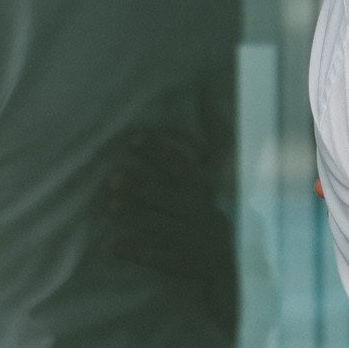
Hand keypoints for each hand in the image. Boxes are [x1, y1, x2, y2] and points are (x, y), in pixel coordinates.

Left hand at [100, 126, 234, 283]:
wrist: (237, 255)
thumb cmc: (224, 197)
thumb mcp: (225, 161)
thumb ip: (214, 126)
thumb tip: (203, 85)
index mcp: (207, 189)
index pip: (180, 166)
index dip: (157, 150)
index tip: (133, 138)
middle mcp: (198, 212)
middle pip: (164, 196)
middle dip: (138, 187)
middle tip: (111, 177)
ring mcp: (189, 239)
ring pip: (158, 225)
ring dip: (133, 216)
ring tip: (110, 206)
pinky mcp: (180, 262)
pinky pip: (156, 257)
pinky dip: (136, 252)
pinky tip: (115, 246)